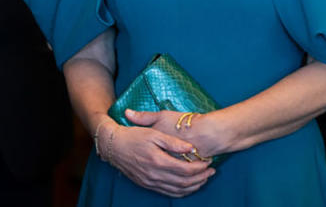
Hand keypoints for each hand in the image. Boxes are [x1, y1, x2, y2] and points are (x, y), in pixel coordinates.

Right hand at [100, 110, 214, 197]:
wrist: (114, 146)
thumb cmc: (134, 136)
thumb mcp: (153, 133)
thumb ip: (173, 142)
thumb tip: (190, 148)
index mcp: (158, 160)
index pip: (185, 170)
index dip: (199, 168)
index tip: (208, 162)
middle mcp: (155, 175)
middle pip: (184, 182)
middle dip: (201, 178)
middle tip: (211, 172)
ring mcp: (150, 182)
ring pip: (177, 190)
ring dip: (193, 186)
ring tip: (204, 179)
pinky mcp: (147, 185)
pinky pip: (168, 193)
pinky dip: (181, 192)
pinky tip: (188, 187)